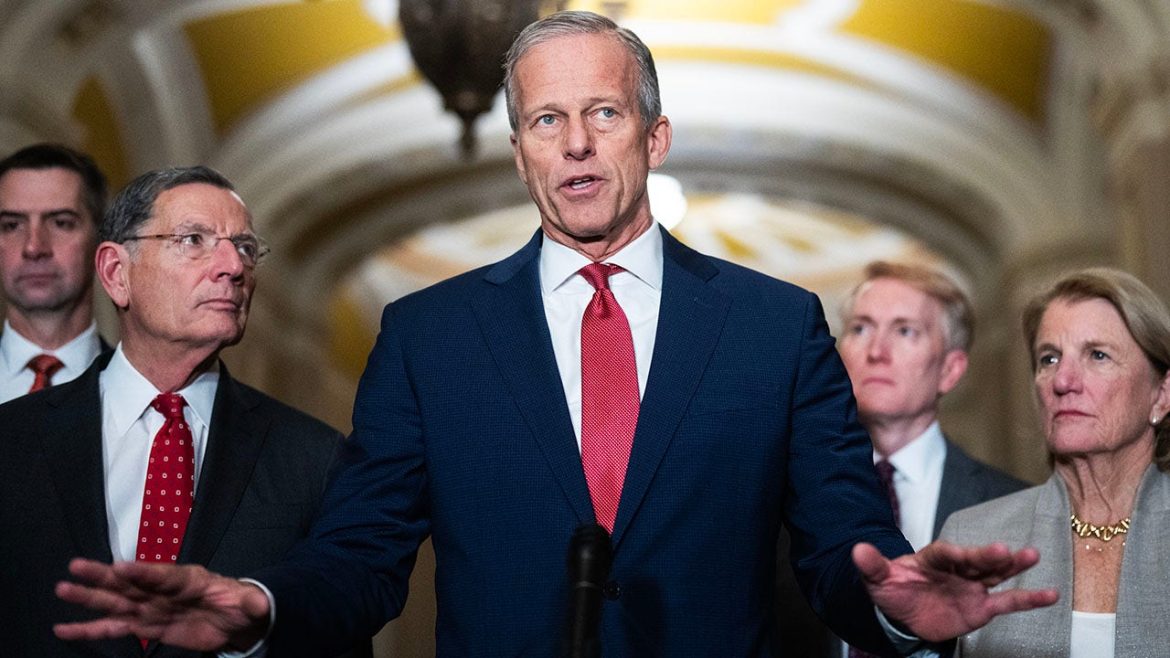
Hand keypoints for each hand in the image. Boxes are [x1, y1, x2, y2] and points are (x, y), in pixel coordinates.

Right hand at [54, 558, 270, 651]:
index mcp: (187, 579)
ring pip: (116, 603)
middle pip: (130, 583)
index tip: (119, 566)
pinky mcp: (146, 627)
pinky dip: (90, 629)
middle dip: (103, 576)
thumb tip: (261, 604)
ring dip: (89, 599)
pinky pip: (115, 628)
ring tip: (62, 591)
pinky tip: (66, 629)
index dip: (142, 572)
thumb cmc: (240, 604)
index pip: (162, 575)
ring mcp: (151, 608)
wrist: (234, 620)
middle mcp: (162, 590)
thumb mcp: (250, 603)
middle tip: (75, 567)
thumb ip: (252, 602)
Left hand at [852, 541, 1058, 641]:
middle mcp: (957, 569)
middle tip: (1008, 550)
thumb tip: (856, 549)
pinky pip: (1007, 603)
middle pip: (976, 561)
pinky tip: (1050, 594)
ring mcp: (972, 586)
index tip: (967, 554)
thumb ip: (871, 566)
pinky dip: (1028, 599)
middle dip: (990, 556)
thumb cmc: (892, 590)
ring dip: (1013, 567)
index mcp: (932, 558)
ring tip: (1033, 555)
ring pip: (996, 574)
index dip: (957, 554)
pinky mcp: (982, 607)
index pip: (946, 554)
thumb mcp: (877, 580)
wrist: (902, 613)